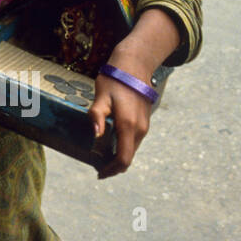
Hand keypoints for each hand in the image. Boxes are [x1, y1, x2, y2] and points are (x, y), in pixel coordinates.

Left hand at [89, 9, 179, 178]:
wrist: (134, 67)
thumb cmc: (114, 80)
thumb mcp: (101, 96)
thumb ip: (97, 115)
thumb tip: (96, 135)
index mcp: (128, 125)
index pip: (123, 158)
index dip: (112, 169)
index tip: (99, 173)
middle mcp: (140, 129)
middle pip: (128, 156)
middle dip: (113, 166)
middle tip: (97, 167)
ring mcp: (144, 126)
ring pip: (131, 149)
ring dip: (118, 157)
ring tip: (101, 157)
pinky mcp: (144, 122)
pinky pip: (133, 141)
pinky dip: (123, 148)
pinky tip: (111, 144)